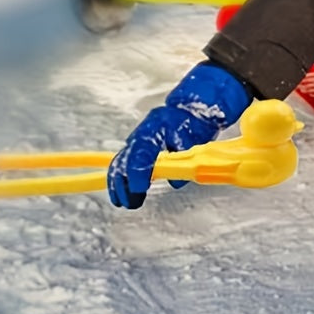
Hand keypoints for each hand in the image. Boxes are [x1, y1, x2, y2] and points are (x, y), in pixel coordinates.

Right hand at [108, 62, 250, 208]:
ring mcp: (136, 141)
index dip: (138, 173)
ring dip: (120, 185)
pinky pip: (124, 165)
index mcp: (154, 129)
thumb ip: (183, 156)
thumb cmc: (192, 122)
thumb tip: (176, 181)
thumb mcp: (192, 137)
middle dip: (124, 184)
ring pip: (120, 163)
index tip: (139, 188)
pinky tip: (125, 194)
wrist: (190, 111)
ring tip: (126, 202)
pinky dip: (122, 180)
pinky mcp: (137, 149)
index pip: (141, 154)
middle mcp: (140, 135)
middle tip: (130, 202)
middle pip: (124, 160)